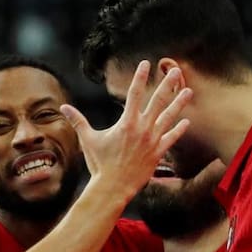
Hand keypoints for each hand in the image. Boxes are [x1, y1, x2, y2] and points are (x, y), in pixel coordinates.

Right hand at [60, 60, 191, 199]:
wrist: (113, 187)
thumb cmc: (99, 163)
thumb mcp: (88, 139)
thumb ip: (78, 121)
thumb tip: (63, 108)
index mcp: (126, 122)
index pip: (134, 93)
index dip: (140, 77)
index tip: (146, 64)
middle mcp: (142, 128)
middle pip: (158, 100)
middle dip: (167, 84)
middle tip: (176, 71)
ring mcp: (152, 141)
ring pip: (169, 117)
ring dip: (179, 103)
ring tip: (188, 91)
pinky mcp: (157, 153)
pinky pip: (171, 139)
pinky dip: (178, 130)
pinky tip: (186, 122)